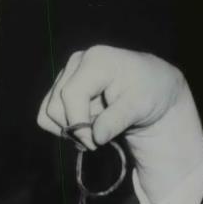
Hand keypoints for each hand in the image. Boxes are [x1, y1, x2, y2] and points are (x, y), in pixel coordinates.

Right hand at [36, 46, 202, 203]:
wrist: (154, 89)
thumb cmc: (151, 92)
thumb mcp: (142, 105)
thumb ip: (118, 119)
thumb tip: (96, 137)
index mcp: (96, 60)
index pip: (71, 95)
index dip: (79, 123)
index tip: (97, 142)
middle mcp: (77, 63)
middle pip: (55, 106)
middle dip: (76, 130)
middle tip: (99, 141)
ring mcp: (68, 74)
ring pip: (48, 113)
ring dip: (71, 130)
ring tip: (97, 133)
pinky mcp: (63, 87)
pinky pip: (49, 115)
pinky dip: (66, 127)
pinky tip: (88, 129)